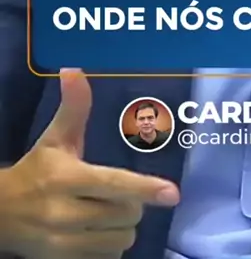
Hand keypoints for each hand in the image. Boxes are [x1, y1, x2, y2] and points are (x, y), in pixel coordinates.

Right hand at [0, 69, 179, 258]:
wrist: (1, 215)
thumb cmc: (37, 170)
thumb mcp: (55, 138)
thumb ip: (73, 107)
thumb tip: (74, 70)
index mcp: (65, 177)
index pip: (113, 184)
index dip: (144, 188)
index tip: (173, 193)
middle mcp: (65, 213)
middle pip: (126, 212)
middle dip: (131, 201)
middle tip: (116, 192)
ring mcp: (64, 243)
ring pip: (122, 238)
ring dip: (122, 225)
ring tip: (106, 211)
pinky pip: (109, 257)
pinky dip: (110, 245)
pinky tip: (96, 232)